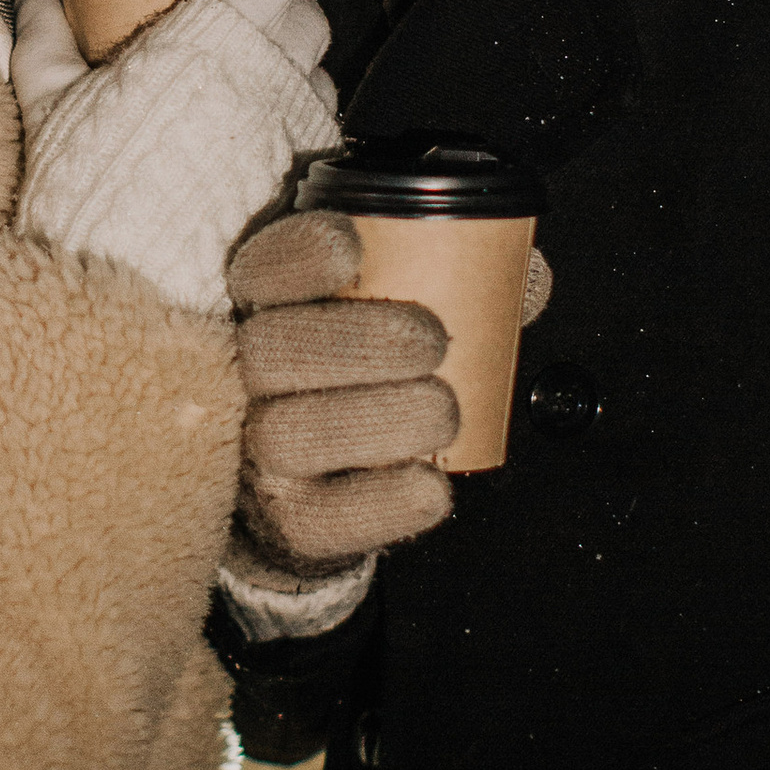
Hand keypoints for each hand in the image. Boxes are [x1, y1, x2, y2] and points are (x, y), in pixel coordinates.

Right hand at [14, 0, 341, 315]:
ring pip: (315, 68)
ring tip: (249, 68)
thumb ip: (44, 42)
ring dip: (292, 57)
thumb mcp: (52, 103)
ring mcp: (293, 128)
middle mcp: (272, 75)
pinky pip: (312, 125)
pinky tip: (257, 128)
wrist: (128, 285)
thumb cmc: (89, 186)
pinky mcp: (301, 179)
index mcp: (218, 38)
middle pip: (307, 10)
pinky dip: (292, 112)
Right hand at [227, 206, 456, 570]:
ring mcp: (256, 456)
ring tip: (440, 411)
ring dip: (383, 418)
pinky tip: (429, 482)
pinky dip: (389, 500)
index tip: (354, 248)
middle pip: (272, 350)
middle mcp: (241, 380)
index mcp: (264, 308)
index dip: (301, 255)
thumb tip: (528, 281)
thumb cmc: (358, 374)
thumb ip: (448, 282)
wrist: (312, 485)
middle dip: (360, 340)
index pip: (262, 269)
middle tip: (430, 341)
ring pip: (294, 435)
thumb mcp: (381, 309)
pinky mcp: (289, 522)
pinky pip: (327, 518)